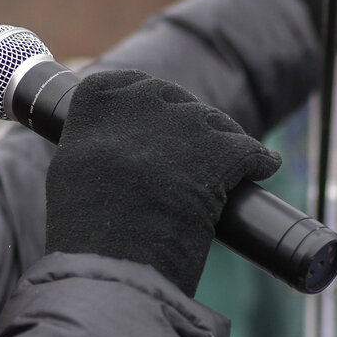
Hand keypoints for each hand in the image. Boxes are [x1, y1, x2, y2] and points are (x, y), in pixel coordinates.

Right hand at [44, 69, 281, 295]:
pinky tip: (265, 166)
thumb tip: (106, 154)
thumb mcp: (71, 171)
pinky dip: (260, 160)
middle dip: (187, 125)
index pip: (129, 84)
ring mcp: (186, 123)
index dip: (147, 105)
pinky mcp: (222, 151)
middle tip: (190, 156)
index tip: (154, 123)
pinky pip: (251, 149)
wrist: (113, 252)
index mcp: (100, 100)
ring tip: (225, 168)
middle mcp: (144, 101)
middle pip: (177, 101)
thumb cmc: (84, 225)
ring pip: (216, 123)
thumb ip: (90, 147)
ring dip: (223, 142)